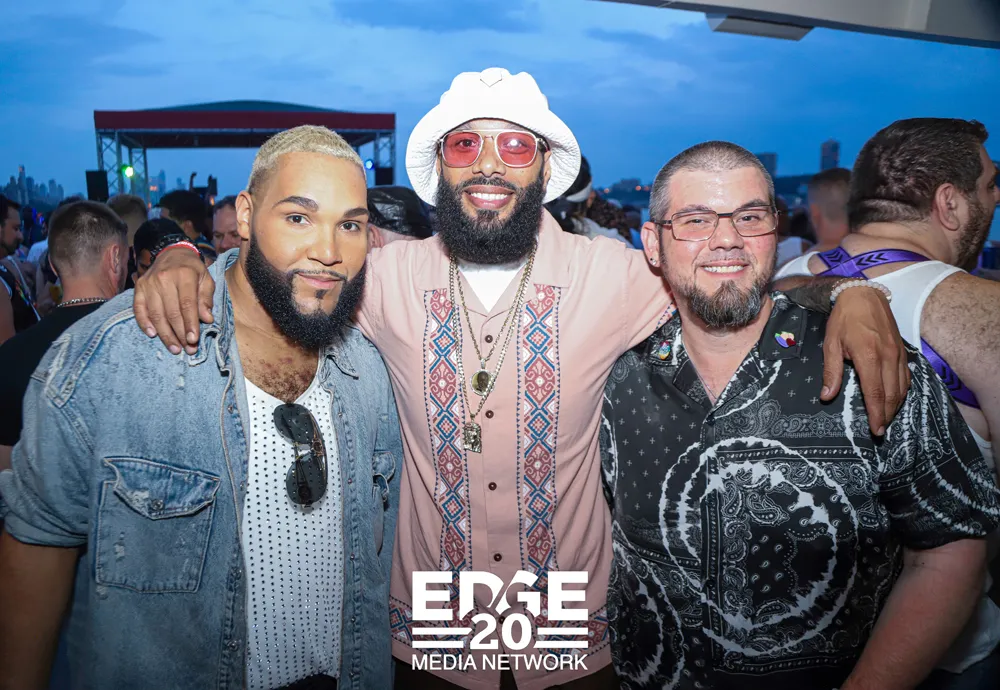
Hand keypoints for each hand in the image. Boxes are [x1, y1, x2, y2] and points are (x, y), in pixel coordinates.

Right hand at [133, 246, 215, 354]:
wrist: (172, 253)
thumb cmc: (192, 269)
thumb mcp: (205, 279)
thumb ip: (206, 298)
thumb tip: (207, 319)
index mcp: (184, 275)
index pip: (187, 305)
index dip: (190, 324)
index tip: (193, 340)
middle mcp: (164, 279)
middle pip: (172, 312)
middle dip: (180, 334)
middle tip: (187, 349)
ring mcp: (149, 284)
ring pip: (156, 314)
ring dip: (165, 334)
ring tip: (175, 348)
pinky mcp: (139, 288)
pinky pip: (139, 309)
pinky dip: (144, 323)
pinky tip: (152, 335)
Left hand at [821, 286, 908, 435]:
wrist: (863, 295)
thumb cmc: (843, 320)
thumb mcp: (831, 344)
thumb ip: (831, 371)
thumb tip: (827, 396)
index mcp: (869, 356)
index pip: (875, 392)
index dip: (876, 414)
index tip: (875, 429)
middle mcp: (888, 357)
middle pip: (891, 394)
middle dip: (887, 415)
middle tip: (881, 430)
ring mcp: (898, 353)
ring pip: (902, 386)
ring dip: (895, 405)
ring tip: (887, 418)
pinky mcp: (902, 350)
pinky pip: (906, 375)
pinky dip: (902, 391)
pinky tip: (896, 398)